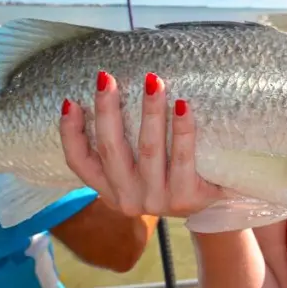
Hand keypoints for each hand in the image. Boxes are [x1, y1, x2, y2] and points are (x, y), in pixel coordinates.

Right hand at [59, 70, 224, 217]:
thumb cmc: (173, 176)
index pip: (80, 163)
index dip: (70, 134)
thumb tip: (109, 90)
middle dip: (107, 110)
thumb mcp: (140, 169)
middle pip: (111, 150)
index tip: (70, 101)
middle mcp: (129, 198)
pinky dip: (182, 129)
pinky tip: (183, 105)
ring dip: (149, 111)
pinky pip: (182, 158)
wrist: (215, 210)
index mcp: (111, 189)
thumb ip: (125, 145)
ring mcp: (157, 200)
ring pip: (148, 149)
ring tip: (152, 81)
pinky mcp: (186, 198)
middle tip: (106, 77)